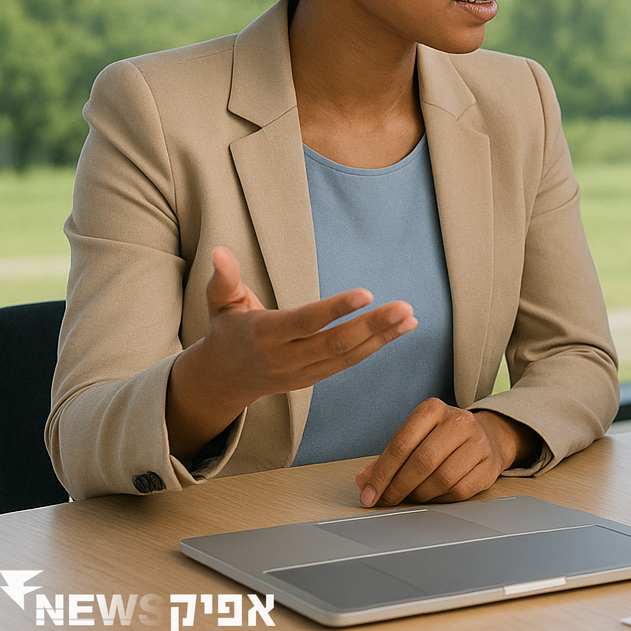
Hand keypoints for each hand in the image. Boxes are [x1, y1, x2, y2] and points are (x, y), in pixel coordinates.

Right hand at [166, 247, 416, 461]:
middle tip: (405, 307)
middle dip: (373, 326)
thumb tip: (219, 251)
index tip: (366, 294)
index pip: (306, 322)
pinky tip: (400, 330)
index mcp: (264, 335)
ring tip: (410, 318)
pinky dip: (376, 347)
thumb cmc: (226, 331)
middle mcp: (286, 358)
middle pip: (335, 343)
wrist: (223, 379)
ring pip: (347, 356)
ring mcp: (302, 372)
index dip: (335, 309)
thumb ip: (224, 278)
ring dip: (382, 338)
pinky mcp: (314, 378)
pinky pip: (349, 363)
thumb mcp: (219, 304)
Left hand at [355, 400, 538, 505]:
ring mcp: (478, 443)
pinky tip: (433, 495)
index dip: (382, 473)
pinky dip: (440, 499)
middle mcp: (458, 422)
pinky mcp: (489, 465)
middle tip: (386, 500)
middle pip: (421, 462)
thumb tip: (365, 480)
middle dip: (398, 487)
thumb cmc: (442, 439)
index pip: (401, 444)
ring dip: (419, 495)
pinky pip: (458, 491)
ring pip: (441, 479)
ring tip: (411, 496)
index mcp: (433, 409)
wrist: (488, 436)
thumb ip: (388, 458)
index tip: (369, 493)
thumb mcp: (414, 437)